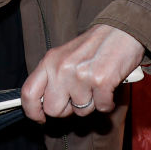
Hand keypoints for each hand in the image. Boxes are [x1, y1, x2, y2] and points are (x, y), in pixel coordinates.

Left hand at [20, 24, 144, 122]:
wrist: (121, 30)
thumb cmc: (93, 46)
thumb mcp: (64, 56)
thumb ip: (52, 76)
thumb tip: (45, 104)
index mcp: (49, 61)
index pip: (28, 92)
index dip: (32, 111)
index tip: (40, 118)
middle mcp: (61, 69)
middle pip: (53, 109)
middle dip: (67, 110)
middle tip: (79, 97)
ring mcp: (80, 76)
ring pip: (80, 111)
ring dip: (90, 103)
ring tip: (96, 85)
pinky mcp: (101, 81)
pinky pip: (101, 107)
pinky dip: (107, 103)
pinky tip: (108, 88)